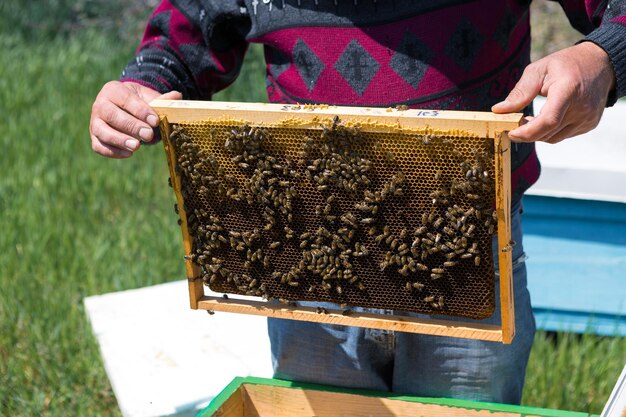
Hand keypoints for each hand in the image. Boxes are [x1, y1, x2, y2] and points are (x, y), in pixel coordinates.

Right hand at [90, 81, 181, 157]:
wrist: (124, 108)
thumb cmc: (139, 103)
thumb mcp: (150, 98)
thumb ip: (162, 100)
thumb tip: (177, 96)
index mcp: (113, 90)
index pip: (125, 99)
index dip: (140, 110)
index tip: (155, 121)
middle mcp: (100, 104)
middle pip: (112, 115)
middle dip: (132, 126)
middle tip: (148, 135)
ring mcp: (95, 122)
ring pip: (102, 131)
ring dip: (119, 140)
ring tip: (136, 146)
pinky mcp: (95, 137)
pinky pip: (98, 146)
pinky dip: (112, 152)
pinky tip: (128, 154)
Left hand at [492, 42, 615, 143]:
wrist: (601, 64)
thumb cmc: (566, 64)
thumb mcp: (539, 69)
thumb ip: (520, 92)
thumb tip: (498, 110)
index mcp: (568, 90)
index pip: (548, 120)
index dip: (527, 132)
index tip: (510, 132)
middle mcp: (581, 108)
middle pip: (547, 132)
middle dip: (526, 132)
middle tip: (514, 122)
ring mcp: (587, 118)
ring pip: (553, 138)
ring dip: (537, 133)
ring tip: (527, 119)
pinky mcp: (589, 125)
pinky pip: (563, 135)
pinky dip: (549, 132)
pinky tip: (544, 119)